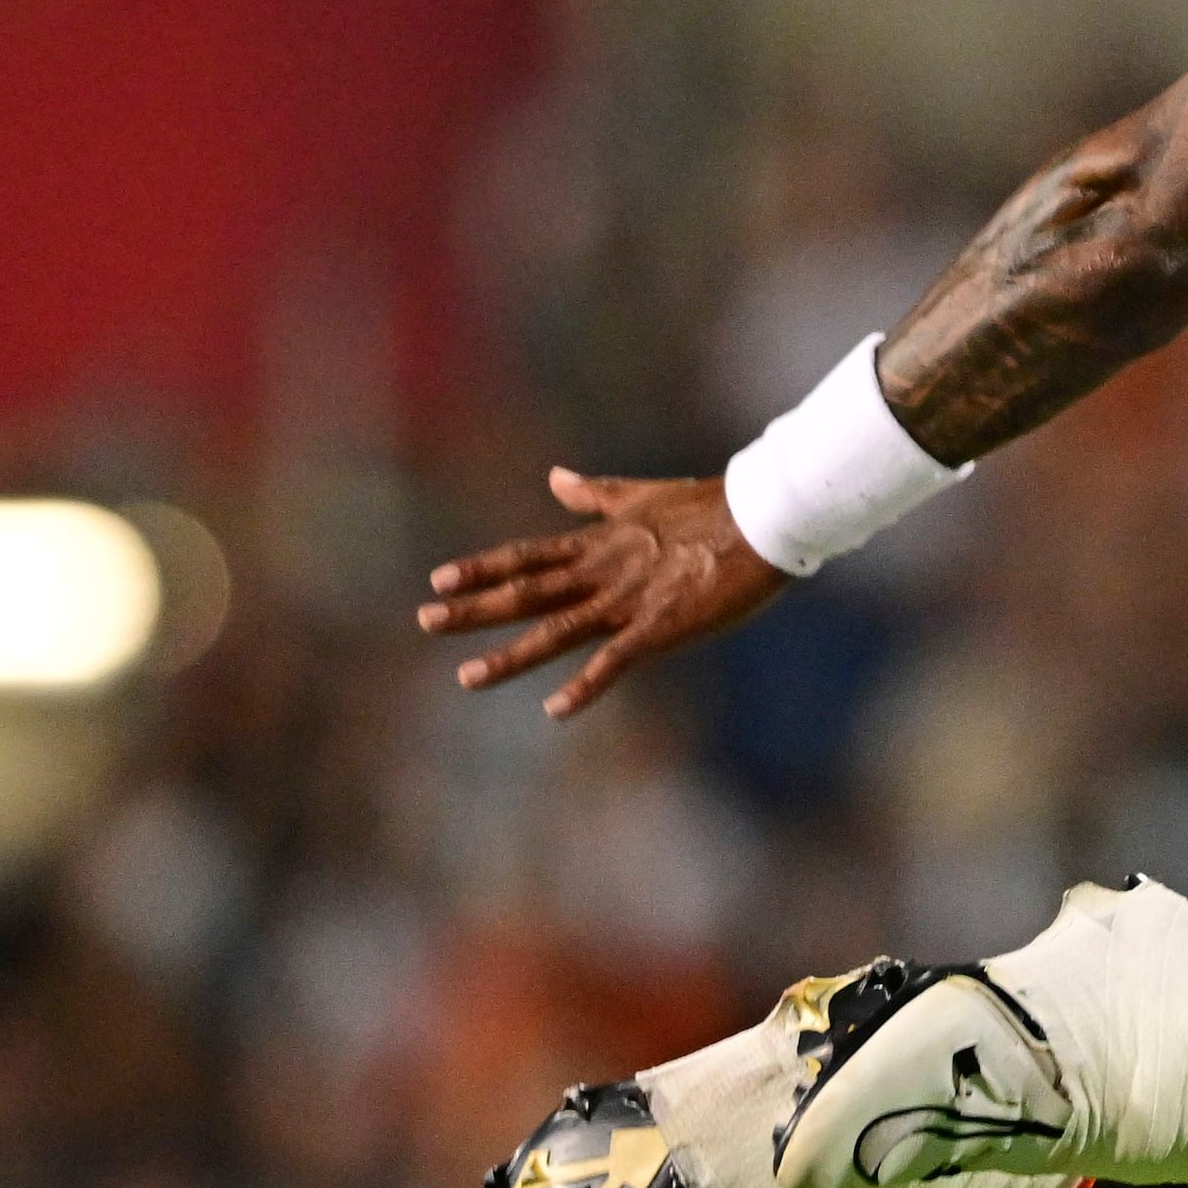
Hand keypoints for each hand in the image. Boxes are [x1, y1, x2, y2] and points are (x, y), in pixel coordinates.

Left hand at [420, 470, 789, 720]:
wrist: (762, 517)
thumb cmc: (711, 505)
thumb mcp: (641, 495)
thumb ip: (595, 495)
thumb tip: (555, 477)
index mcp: (599, 543)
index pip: (527, 556)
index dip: (482, 568)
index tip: (439, 578)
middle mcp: (601, 572)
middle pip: (526, 593)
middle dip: (473, 609)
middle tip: (425, 620)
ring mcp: (627, 601)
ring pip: (556, 631)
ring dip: (510, 656)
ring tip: (467, 678)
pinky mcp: (659, 627)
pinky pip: (614, 661)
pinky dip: (584, 686)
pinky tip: (555, 709)